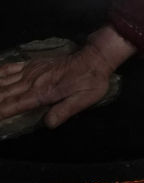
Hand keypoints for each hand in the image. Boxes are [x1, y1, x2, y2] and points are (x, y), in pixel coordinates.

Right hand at [0, 27, 135, 128]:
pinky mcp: (33, 64)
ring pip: (3, 80)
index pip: (14, 105)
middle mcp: (31, 82)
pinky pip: (10, 67)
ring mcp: (31, 71)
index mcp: (42, 93)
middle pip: (3, 93)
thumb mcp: (83, 100)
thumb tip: (47, 125)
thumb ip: (64, 111)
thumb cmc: (91, 82)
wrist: (95, 58)